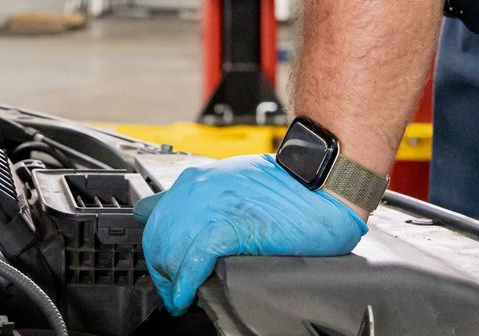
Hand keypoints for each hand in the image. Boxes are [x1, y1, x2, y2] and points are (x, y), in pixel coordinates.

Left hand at [133, 155, 367, 313]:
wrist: (323, 186)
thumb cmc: (290, 185)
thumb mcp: (237, 181)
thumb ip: (210, 199)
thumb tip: (193, 227)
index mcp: (199, 179)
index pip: (154, 214)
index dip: (157, 244)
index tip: (163, 263)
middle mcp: (198, 190)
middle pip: (157, 236)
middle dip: (160, 269)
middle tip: (170, 290)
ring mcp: (212, 207)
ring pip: (170, 250)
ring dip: (170, 281)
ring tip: (179, 299)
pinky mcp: (230, 227)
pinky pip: (194, 260)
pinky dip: (185, 283)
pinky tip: (187, 296)